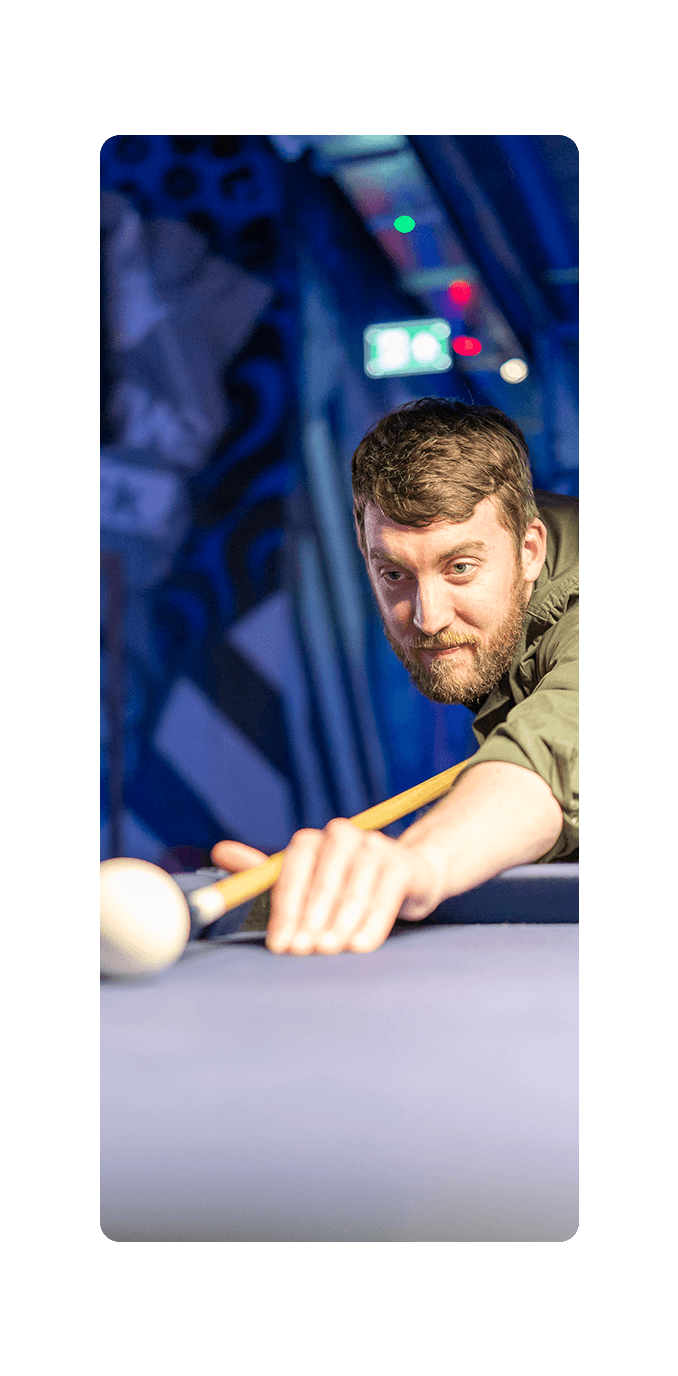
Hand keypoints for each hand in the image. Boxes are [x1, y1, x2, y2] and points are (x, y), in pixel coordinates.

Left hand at [212, 824, 443, 953]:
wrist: (404, 875)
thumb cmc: (342, 884)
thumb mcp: (302, 882)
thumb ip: (263, 874)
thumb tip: (219, 852)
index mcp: (312, 841)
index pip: (292, 871)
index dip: (285, 910)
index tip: (280, 944)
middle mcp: (342, 836)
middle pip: (323, 879)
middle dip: (311, 918)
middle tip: (303, 950)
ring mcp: (375, 847)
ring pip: (354, 888)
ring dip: (340, 922)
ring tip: (331, 949)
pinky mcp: (402, 864)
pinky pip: (385, 894)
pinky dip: (373, 922)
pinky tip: (361, 945)